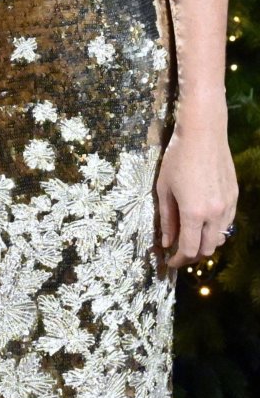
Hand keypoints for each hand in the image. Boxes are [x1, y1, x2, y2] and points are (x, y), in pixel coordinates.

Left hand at [156, 102, 237, 269]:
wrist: (203, 134)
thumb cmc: (177, 158)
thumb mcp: (164, 189)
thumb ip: (167, 219)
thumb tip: (166, 243)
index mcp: (194, 213)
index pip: (189, 249)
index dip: (178, 260)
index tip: (169, 262)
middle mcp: (215, 213)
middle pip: (207, 249)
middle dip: (192, 256)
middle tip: (178, 253)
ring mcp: (228, 205)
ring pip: (219, 238)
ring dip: (205, 243)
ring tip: (190, 237)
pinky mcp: (234, 196)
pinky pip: (226, 222)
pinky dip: (215, 229)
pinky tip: (202, 221)